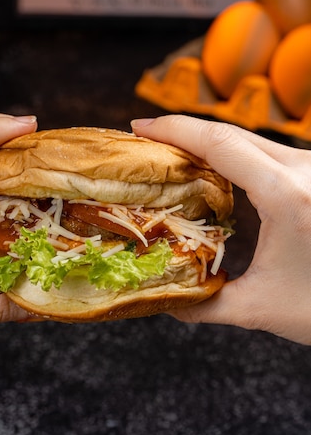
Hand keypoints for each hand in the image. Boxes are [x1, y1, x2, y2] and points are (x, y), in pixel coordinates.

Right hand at [131, 114, 310, 344]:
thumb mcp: (263, 307)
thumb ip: (205, 305)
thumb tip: (164, 300)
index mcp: (288, 195)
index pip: (220, 143)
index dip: (175, 128)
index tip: (140, 127)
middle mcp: (306, 171)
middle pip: (231, 134)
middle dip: (184, 131)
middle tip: (147, 141)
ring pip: (251, 140)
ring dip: (208, 142)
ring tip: (172, 154)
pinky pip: (267, 153)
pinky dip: (233, 154)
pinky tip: (213, 167)